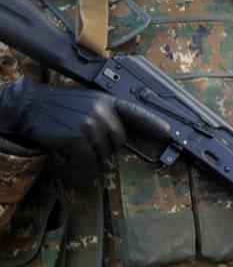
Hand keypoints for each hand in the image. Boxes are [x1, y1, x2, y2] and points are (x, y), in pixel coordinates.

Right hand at [0, 76, 168, 179]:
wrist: (30, 106)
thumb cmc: (58, 107)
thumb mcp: (86, 103)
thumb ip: (104, 115)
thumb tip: (118, 137)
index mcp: (107, 101)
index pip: (136, 112)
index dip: (153, 124)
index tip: (168, 133)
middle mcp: (103, 110)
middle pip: (118, 142)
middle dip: (103, 150)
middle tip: (82, 146)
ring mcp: (91, 123)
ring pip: (103, 155)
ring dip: (87, 159)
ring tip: (69, 148)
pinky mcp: (78, 137)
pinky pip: (88, 163)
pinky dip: (76, 166)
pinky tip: (63, 156)